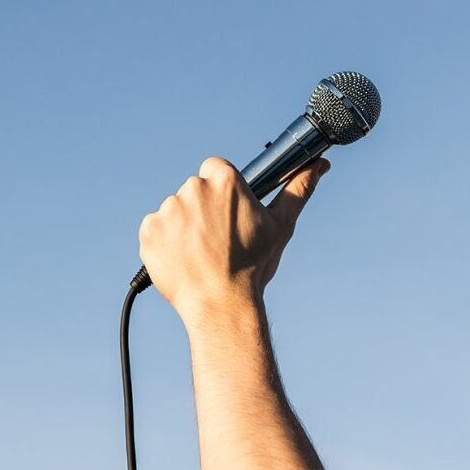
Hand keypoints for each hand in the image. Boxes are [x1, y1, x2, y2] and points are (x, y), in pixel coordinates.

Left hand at [138, 156, 329, 326]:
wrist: (221, 304)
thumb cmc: (254, 266)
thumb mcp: (281, 225)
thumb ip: (299, 189)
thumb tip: (319, 165)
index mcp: (224, 179)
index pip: (217, 170)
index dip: (223, 193)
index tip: (229, 214)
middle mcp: (193, 187)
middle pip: (195, 191)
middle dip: (204, 211)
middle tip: (218, 240)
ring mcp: (168, 209)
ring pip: (175, 212)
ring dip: (184, 228)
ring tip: (202, 255)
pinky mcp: (149, 231)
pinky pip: (156, 231)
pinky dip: (165, 244)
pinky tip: (184, 260)